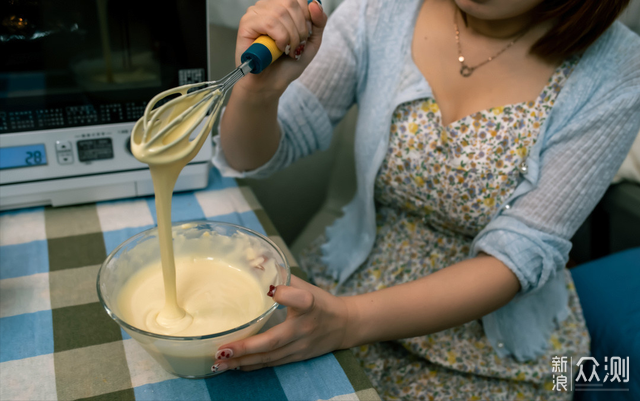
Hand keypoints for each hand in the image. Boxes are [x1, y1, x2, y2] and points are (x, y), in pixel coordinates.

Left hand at [211, 275, 350, 372]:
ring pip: (269, 357)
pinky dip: (252, 366)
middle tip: (222, 349)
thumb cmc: (320, 302)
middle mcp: (304, 328)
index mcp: (310, 304)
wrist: (345, 326)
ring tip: (219, 362)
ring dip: (243, 361)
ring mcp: (300, 346)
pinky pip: (272, 363)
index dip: (286, 295)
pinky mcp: (296, 358)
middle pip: (274, 340)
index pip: (300, 299)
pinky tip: (234, 365)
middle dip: (246, 347)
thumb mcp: (306, 285)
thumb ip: (281, 274)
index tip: (271, 290)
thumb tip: (254, 259)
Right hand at [234, 0, 327, 95]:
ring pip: (281, 13)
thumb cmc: (286, 64)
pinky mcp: (246, 23)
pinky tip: (278, 48)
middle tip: (296, 46)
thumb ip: (318, 22)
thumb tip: (315, 4)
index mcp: (281, 6)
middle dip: (300, 29)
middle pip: (291, 3)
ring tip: (287, 50)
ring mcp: (255, 13)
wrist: (270, 84)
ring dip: (291, 36)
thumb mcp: (311, 42)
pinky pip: (269, 22)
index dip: (308, 17)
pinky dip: (280, 38)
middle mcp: (267, 6)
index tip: (304, 36)